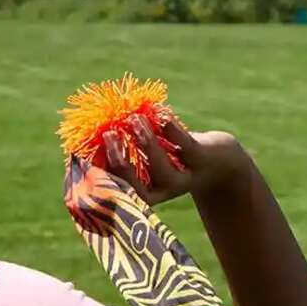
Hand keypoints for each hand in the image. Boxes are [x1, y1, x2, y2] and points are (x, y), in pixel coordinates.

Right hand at [104, 117, 250, 206]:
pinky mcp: (201, 160)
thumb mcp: (152, 155)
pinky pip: (183, 145)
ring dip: (145, 140)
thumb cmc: (175, 156)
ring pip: (160, 165)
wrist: (221, 163)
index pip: (117, 189)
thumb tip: (93, 130)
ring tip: (133, 119)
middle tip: (108, 134)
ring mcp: (184, 179)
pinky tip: (160, 113)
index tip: (85, 151)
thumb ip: (128, 149)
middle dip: (120, 160)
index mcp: (145, 192)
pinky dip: (170, 128)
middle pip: (135, 184)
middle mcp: (163, 191)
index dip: (99, 174)